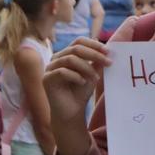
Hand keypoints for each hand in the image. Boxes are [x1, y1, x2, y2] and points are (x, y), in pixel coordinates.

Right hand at [44, 39, 108, 154]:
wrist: (71, 113)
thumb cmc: (81, 93)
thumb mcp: (92, 74)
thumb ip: (97, 62)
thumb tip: (106, 49)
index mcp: (66, 54)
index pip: (79, 41)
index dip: (94, 44)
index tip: (108, 52)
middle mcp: (56, 58)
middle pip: (75, 48)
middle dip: (94, 55)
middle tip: (108, 63)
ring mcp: (49, 68)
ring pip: (70, 59)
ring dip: (86, 68)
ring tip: (95, 78)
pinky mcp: (46, 79)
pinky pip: (62, 71)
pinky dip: (75, 76)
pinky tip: (82, 83)